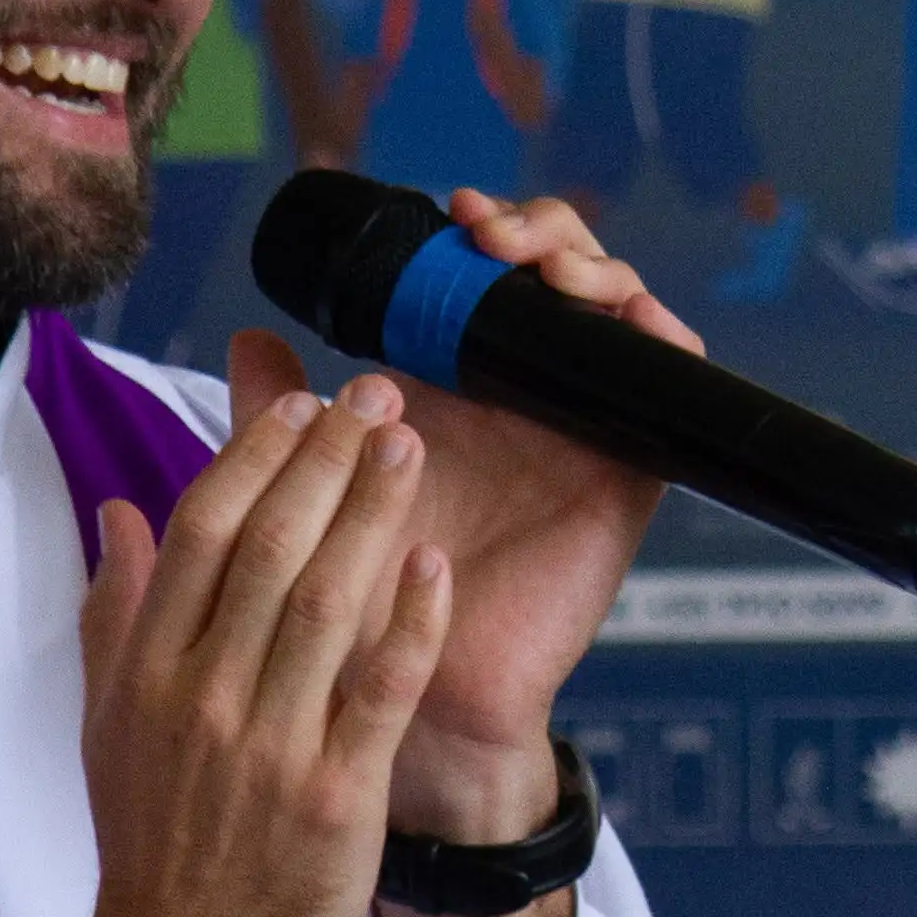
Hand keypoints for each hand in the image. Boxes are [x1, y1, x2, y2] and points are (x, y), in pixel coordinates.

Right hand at [0, 381, 452, 916]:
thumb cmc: (152, 855)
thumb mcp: (107, 727)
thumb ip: (116, 613)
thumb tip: (120, 513)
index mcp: (147, 673)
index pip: (199, 534)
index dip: (251, 459)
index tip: (297, 404)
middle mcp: (202, 698)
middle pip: (265, 549)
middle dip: (324, 461)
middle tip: (375, 395)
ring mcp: (267, 748)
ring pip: (323, 603)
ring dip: (371, 514)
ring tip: (411, 445)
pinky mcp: (331, 799)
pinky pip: (379, 692)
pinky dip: (407, 621)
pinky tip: (436, 561)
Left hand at [228, 190, 696, 842]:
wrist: (409, 701)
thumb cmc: (356, 605)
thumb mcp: (311, 493)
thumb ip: (282, 419)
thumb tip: (247, 338)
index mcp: (450, 385)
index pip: (482, 272)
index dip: (478, 229)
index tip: (448, 215)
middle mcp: (521, 397)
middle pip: (555, 273)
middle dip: (537, 228)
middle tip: (492, 236)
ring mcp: (577, 430)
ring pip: (613, 312)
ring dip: (593, 265)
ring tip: (545, 268)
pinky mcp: (625, 475)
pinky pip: (669, 394)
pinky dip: (658, 337)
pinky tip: (622, 315)